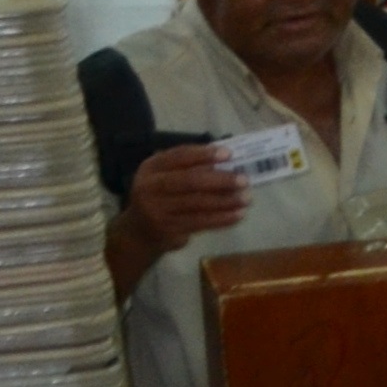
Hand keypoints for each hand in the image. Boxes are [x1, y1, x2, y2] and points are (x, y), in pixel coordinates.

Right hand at [127, 144, 253, 248]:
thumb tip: (228, 158)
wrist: (139, 232)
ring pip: (197, 203)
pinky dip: (222, 218)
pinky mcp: (167, 228)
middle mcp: (149, 187)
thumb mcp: (167, 175)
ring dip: (226, 201)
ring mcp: (156, 209)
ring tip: (247, 198)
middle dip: (220, 180)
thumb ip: (190, 166)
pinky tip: (238, 215)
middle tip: (244, 180)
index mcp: (151, 167)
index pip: (179, 156)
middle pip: (189, 181)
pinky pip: (199, 222)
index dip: (204, 154)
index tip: (229, 154)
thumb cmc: (162, 195)